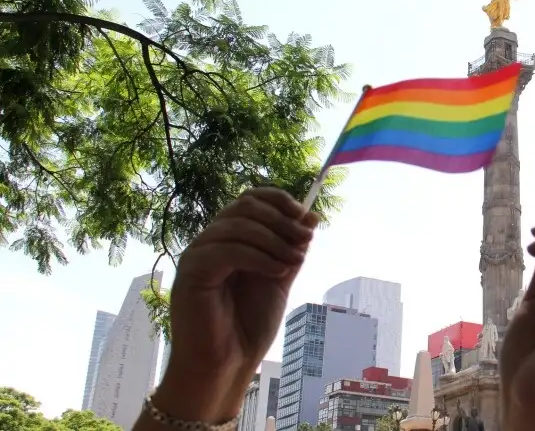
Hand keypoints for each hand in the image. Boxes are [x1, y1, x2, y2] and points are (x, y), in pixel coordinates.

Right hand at [155, 188, 318, 422]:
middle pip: (244, 207)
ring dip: (275, 240)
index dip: (278, 199)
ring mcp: (198, 255)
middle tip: (305, 239)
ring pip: (237, 226)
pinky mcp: (192, 272)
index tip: (304, 215)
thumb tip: (312, 216)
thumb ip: (291, 247)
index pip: (249, 199)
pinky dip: (259, 257)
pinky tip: (278, 272)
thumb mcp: (279, 277)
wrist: (227, 363)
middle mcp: (211, 241)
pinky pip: (227, 250)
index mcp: (230, 238)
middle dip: (281, 219)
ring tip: (296, 260)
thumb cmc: (248, 324)